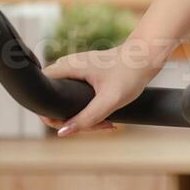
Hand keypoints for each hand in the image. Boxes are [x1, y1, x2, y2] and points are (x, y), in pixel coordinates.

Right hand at [39, 39, 167, 136]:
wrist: (147, 57)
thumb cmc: (130, 74)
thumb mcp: (110, 100)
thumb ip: (87, 117)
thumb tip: (62, 133)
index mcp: (67, 68)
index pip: (42, 95)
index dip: (49, 114)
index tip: (71, 126)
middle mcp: (67, 67)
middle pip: (56, 102)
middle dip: (73, 120)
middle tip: (99, 126)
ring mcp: (75, 70)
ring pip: (68, 102)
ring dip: (84, 118)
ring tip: (107, 124)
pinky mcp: (85, 75)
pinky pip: (78, 98)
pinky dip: (90, 110)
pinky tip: (108, 119)